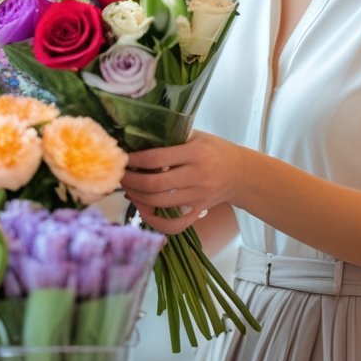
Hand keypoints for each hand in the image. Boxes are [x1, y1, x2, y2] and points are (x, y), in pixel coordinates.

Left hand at [120, 131, 248, 234]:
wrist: (240, 172)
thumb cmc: (215, 150)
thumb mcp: (198, 135)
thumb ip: (172, 137)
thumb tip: (137, 139)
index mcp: (195, 153)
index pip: (156, 158)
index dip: (134, 160)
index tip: (122, 158)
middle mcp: (197, 176)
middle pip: (155, 185)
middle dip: (131, 181)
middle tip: (120, 176)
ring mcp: (198, 197)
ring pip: (160, 204)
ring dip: (138, 198)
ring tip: (128, 189)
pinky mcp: (199, 211)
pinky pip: (175, 225)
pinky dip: (156, 222)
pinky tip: (145, 211)